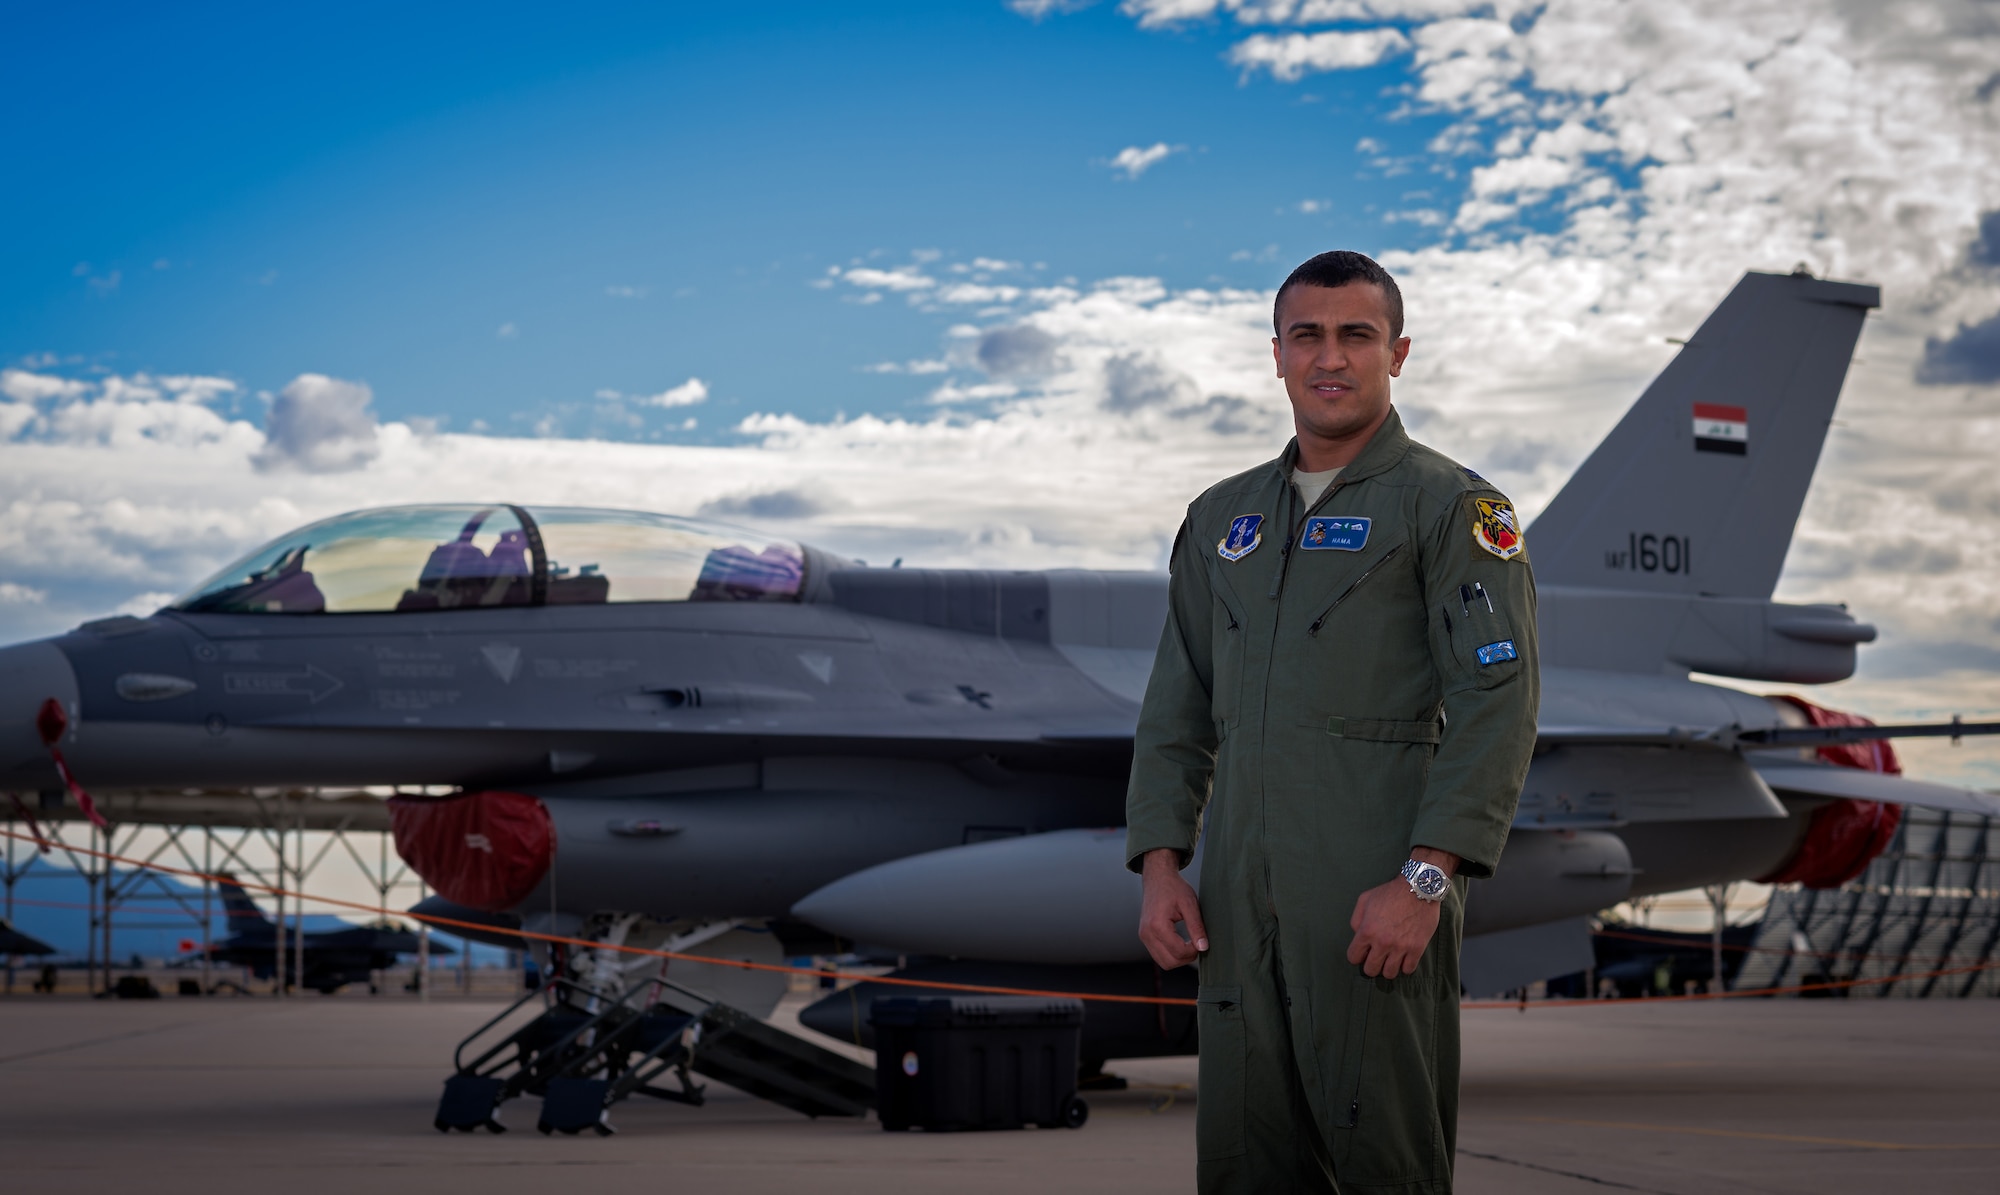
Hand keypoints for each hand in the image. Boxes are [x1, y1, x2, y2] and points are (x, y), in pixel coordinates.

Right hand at [1137, 848, 1207, 969]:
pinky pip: (1158, 955)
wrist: (1158, 878)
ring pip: (1163, 962)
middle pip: (1169, 962)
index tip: (1202, 941)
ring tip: (1189, 944)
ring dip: (1178, 958)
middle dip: (1186, 958)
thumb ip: (1196, 927)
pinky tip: (1180, 942)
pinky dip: (1171, 954)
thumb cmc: (1174, 888)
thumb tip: (1203, 947)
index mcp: (1157, 925)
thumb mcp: (1190, 904)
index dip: (1194, 951)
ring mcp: (1143, 936)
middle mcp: (1147, 933)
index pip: (1178, 951)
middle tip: (1197, 944)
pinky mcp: (1144, 936)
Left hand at [1345, 848, 1456, 979]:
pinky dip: (1405, 966)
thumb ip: (1356, 920)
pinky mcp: (1417, 948)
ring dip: (1388, 968)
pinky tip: (1404, 958)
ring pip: (1389, 973)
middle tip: (1376, 958)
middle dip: (1371, 965)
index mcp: (1367, 930)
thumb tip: (1356, 935)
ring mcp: (1400, 947)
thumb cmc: (1390, 893)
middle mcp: (1382, 942)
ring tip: (1390, 959)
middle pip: (1371, 970)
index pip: (1354, 957)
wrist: (1417, 889)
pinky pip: (1408, 970)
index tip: (1363, 953)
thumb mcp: (1365, 900)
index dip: (1357, 956)